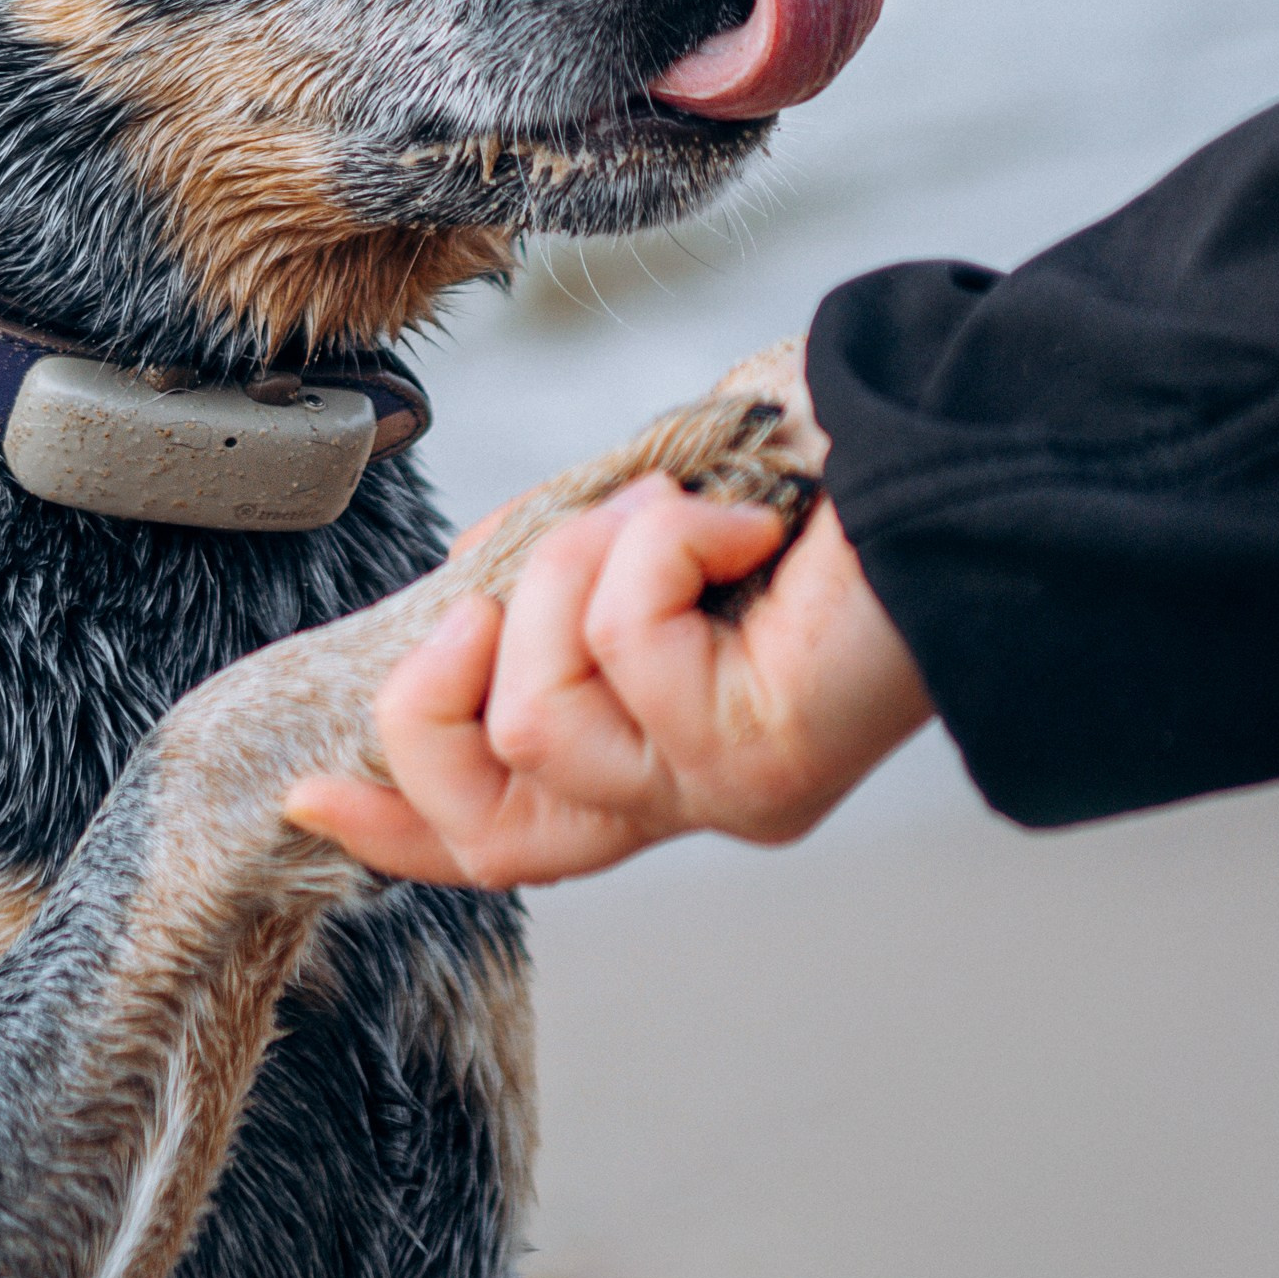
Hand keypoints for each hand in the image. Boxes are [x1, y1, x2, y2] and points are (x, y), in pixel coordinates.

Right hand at [285, 458, 929, 886]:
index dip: (393, 823)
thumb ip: (558, 566)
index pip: (500, 830)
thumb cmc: (832, 462)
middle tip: (479, 600)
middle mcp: (688, 791)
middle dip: (433, 703)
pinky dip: (661, 539)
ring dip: (572, 572)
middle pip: (490, 827)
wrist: (972, 447)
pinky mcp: (761, 758)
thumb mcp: (646, 506)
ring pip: (537, 719)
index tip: (306, 790)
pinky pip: (624, 644)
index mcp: (656, 746)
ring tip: (667, 509)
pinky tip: (747, 515)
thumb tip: (471, 575)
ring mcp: (725, 786)